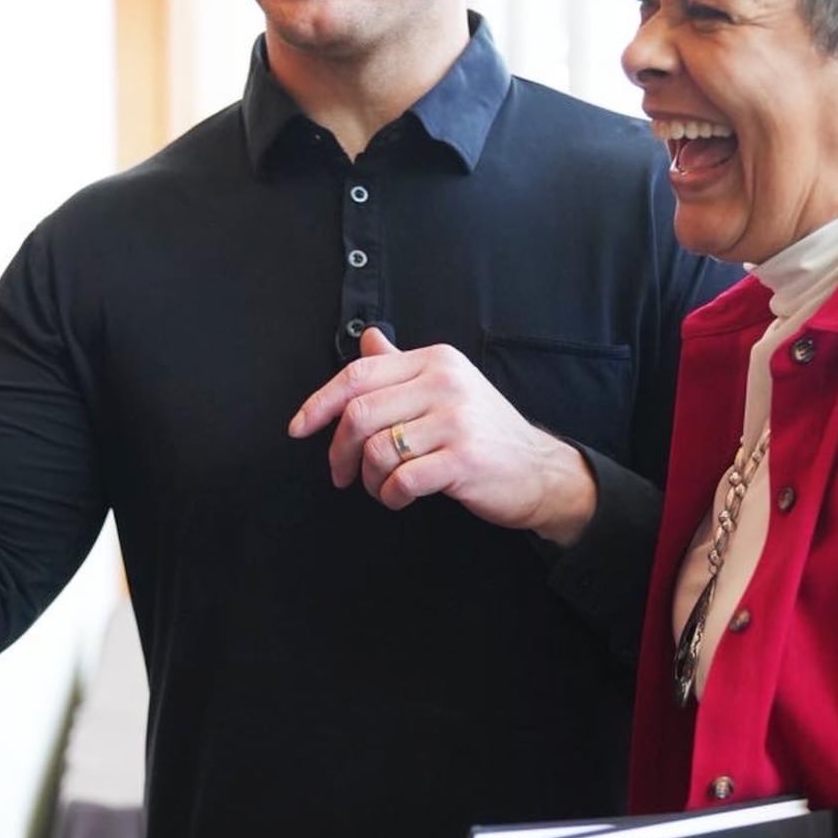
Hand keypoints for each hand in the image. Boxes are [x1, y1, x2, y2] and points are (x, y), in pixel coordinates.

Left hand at [287, 328, 596, 544]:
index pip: (359, 374)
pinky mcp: (464, 458)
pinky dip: (391, 495)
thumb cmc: (484, 432)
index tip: (299, 428)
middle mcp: (445, 382)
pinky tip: (400, 497)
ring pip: (377, 450)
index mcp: (434, 360)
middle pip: (359, 414)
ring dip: (369, 479)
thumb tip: (367, 340)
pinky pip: (402, 479)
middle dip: (338, 451)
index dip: (319, 403)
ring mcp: (456, 420)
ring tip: (383, 486)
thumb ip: (403, 364)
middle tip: (340, 474)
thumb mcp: (446, 386)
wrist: (539, 470)